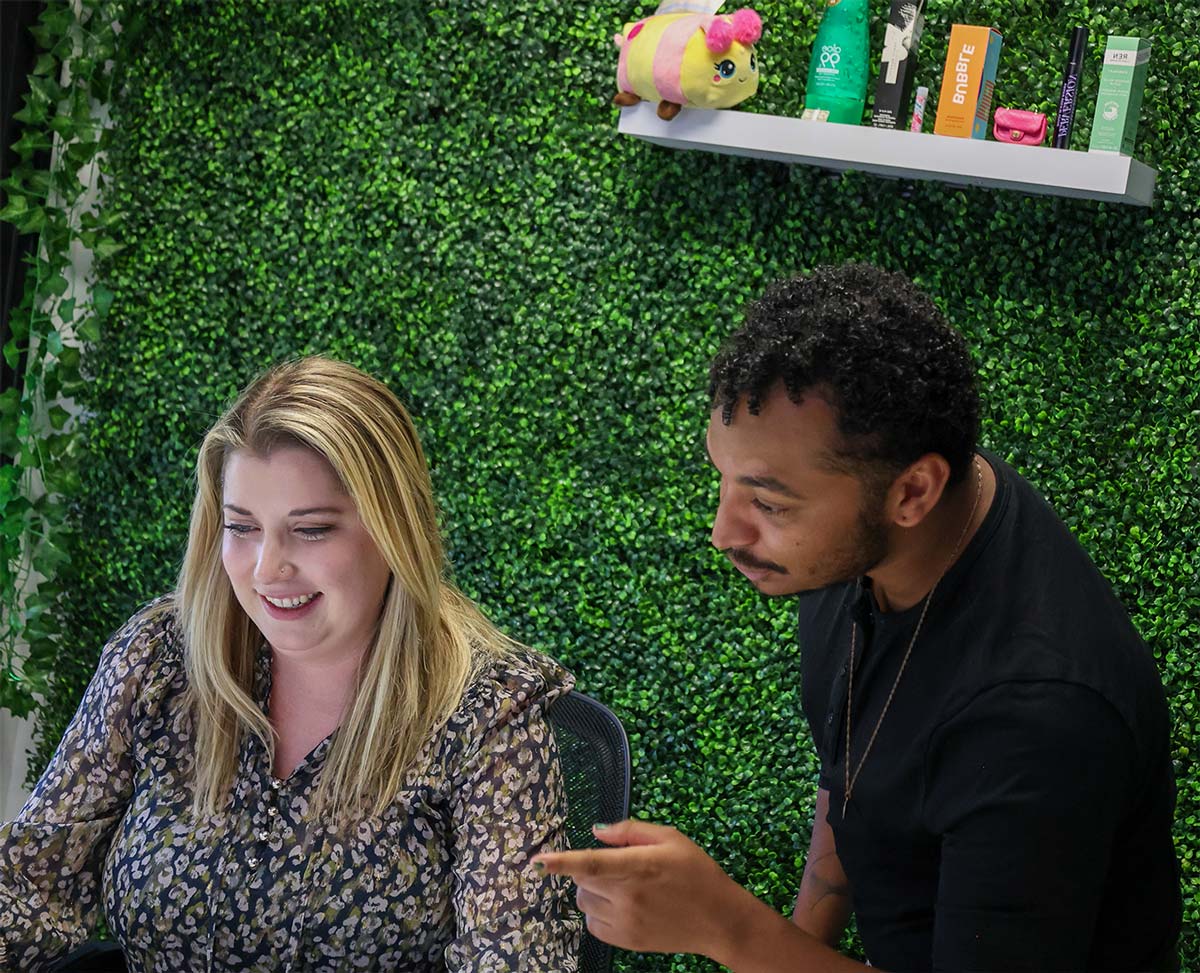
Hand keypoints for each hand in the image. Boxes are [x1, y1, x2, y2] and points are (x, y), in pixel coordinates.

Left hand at [532, 819, 743, 957]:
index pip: (592, 864)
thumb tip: (596, 831)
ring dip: (593, 891)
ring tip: (622, 886)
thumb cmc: (696, 872)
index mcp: (639, 866)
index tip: (537, 862)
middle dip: (589, 870)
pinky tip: (622, 905)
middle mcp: (629, 896)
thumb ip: (630, 831)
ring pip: (584, 902)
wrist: (719, 919)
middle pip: (582, 882)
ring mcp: (626, 922)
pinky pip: (593, 924)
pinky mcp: (627, 941)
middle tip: (618, 866)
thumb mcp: (670, 838)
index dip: (562, 863)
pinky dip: (598, 912)